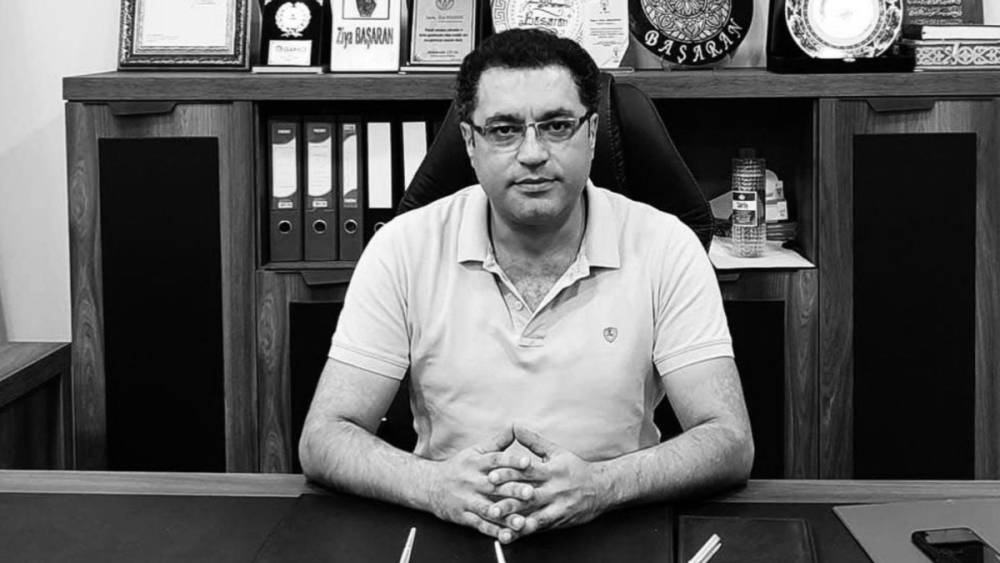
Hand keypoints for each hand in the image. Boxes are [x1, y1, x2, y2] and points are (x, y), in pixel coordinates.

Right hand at [426, 426, 533, 542]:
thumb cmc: (459, 467)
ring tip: (521, 521)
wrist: (430, 485)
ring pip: (488, 508)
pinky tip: (507, 536)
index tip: (528, 462)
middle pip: (494, 486)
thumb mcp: (475, 451)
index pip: (496, 460)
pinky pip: (480, 525)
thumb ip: (497, 442)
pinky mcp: (463, 516)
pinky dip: (493, 532)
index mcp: (477, 463)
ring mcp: (467, 500)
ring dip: (505, 515)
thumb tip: (516, 426)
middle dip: (513, 490)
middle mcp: (472, 481)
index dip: (512, 460)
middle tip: (530, 493)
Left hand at [485, 425, 606, 537]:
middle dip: (508, 501)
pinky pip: (540, 527)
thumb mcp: (556, 452)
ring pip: (534, 515)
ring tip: (498, 523)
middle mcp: (554, 490)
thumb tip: (516, 426)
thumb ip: (534, 441)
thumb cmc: (576, 469)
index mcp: (551, 471)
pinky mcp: (559, 520)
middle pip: (528, 496)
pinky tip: (511, 534)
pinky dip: (525, 531)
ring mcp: (557, 507)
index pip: (527, 472)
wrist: (601, 489)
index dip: (509, 473)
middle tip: (490, 505)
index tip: (491, 475)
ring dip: (515, 520)